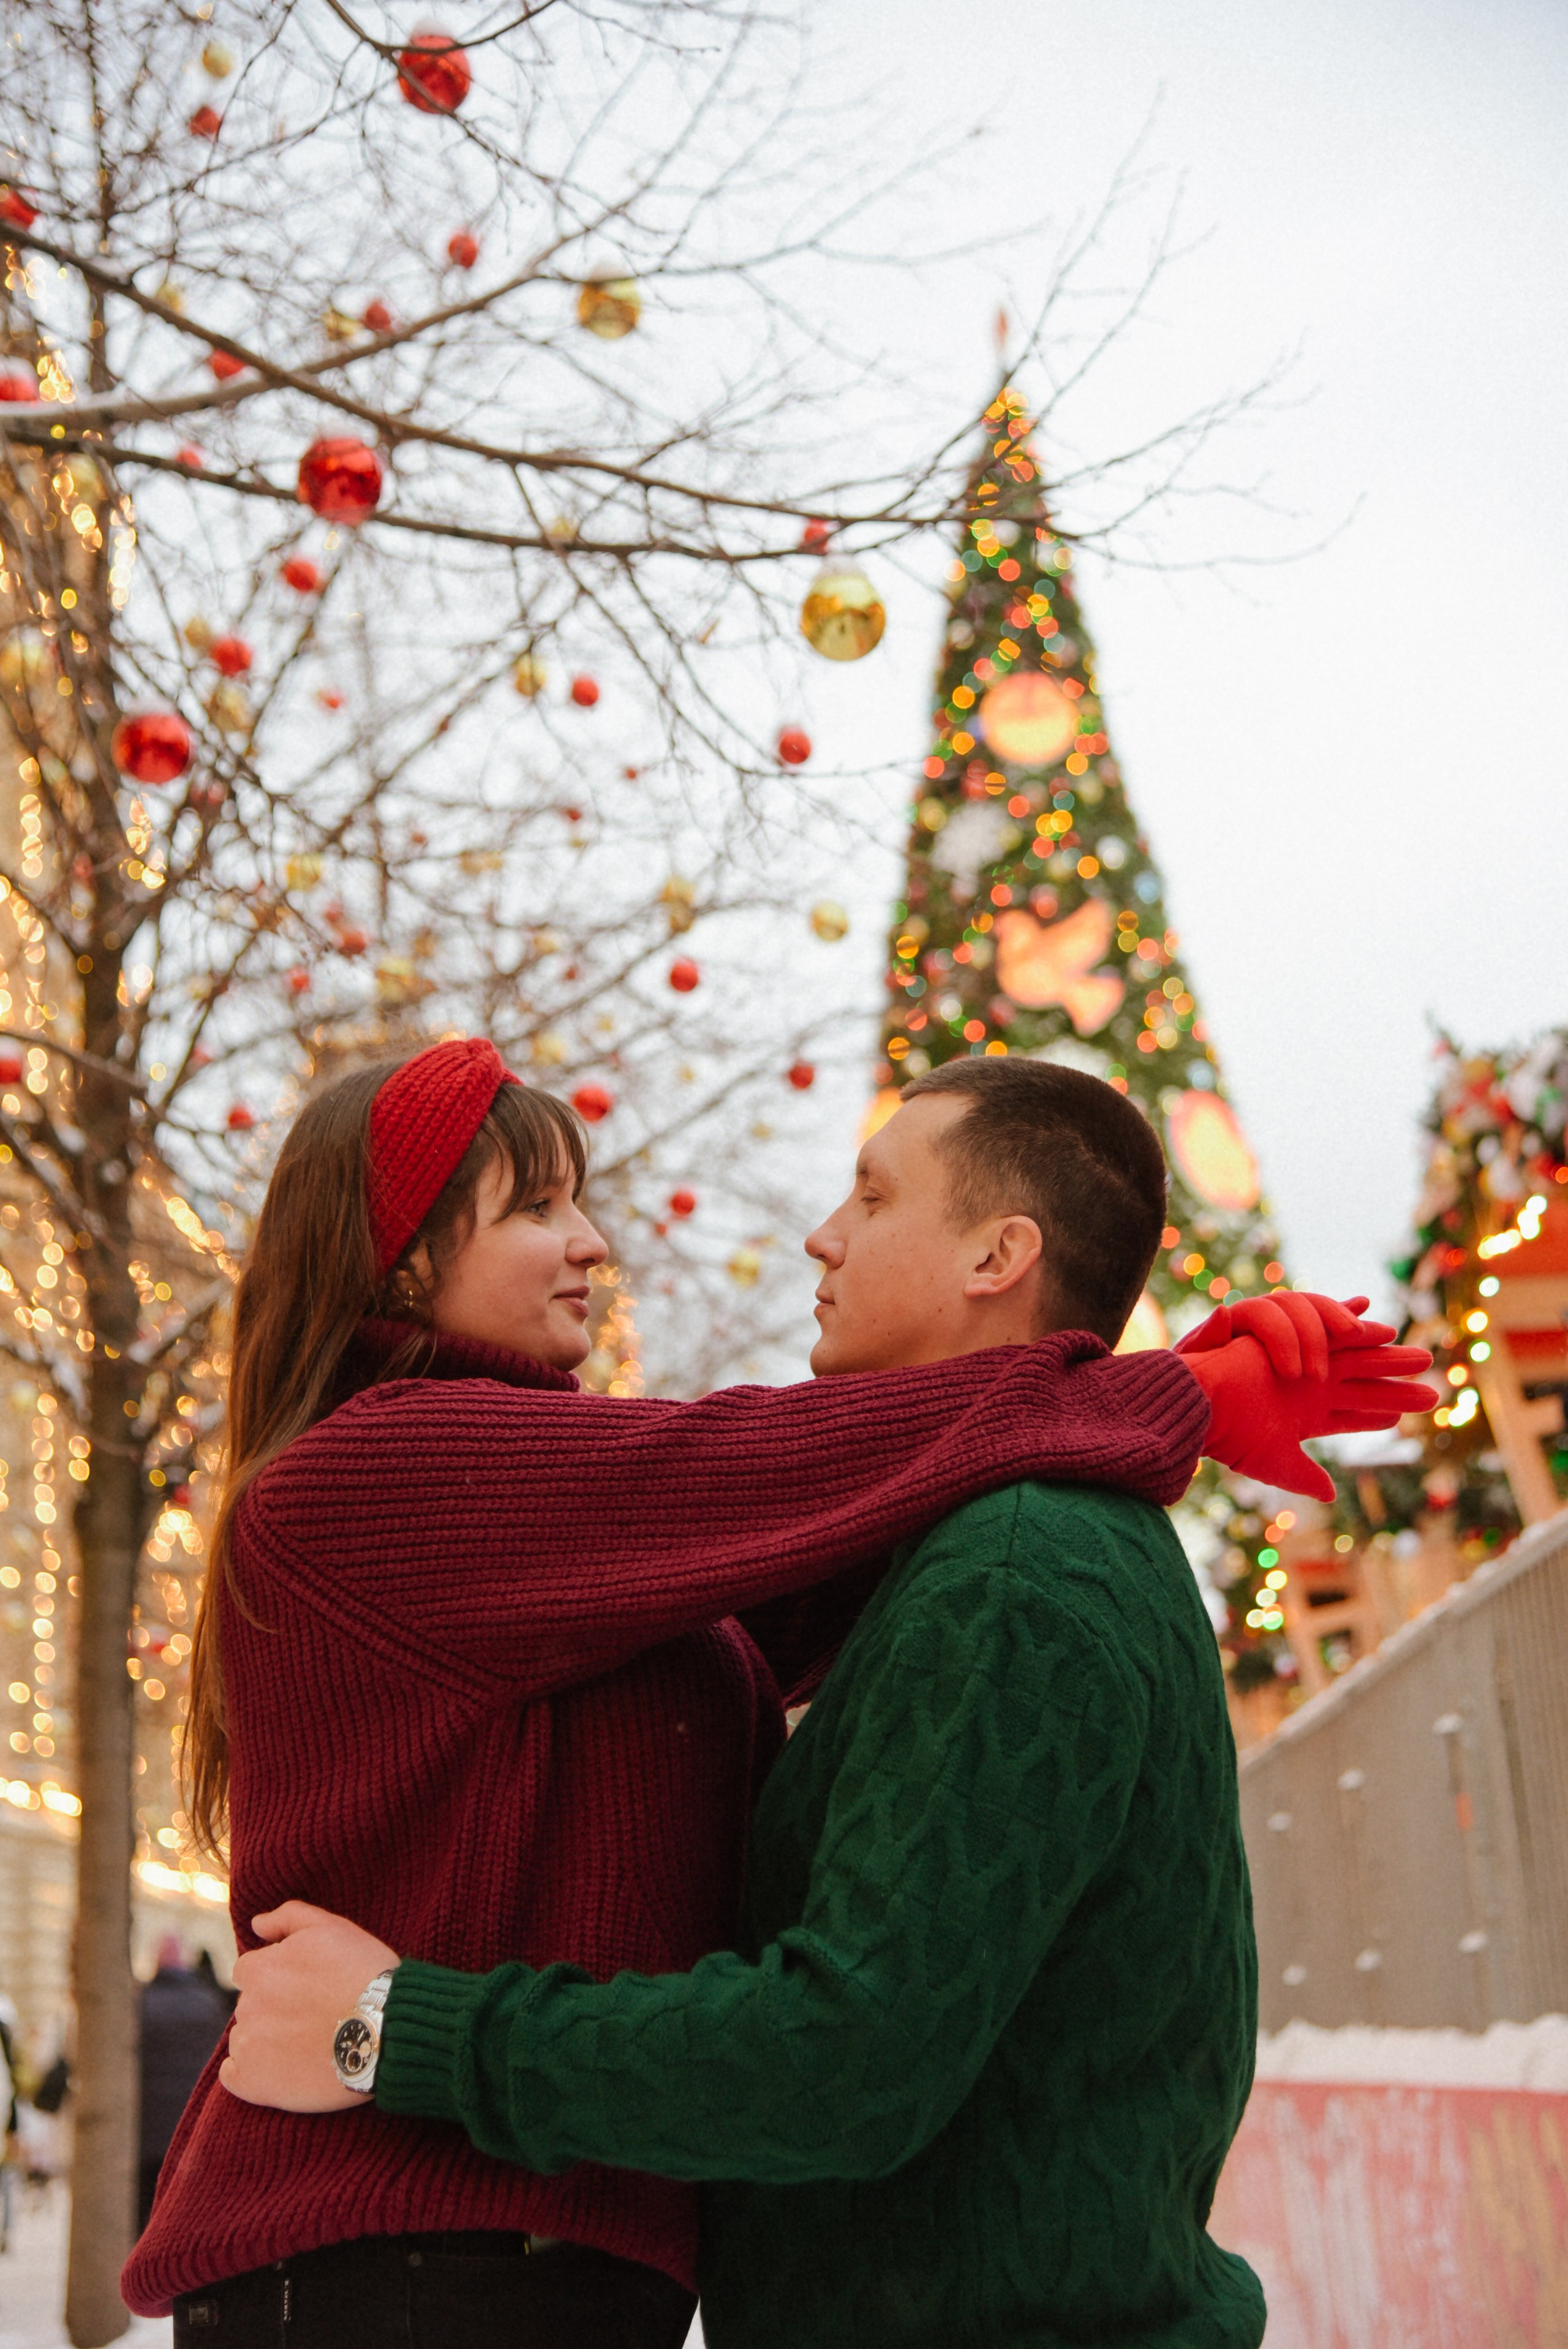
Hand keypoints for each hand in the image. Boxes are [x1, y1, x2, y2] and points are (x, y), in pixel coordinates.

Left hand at [220, 1901, 398, 2114]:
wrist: (386, 2029)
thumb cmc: (363, 1972)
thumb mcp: (331, 1927)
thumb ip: (288, 1917)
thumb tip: (256, 1924)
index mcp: (259, 1970)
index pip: (249, 1971)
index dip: (277, 1976)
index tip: (303, 1988)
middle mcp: (247, 2006)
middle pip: (250, 2004)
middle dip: (273, 2007)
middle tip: (312, 2014)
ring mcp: (249, 2047)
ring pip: (244, 2038)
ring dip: (265, 2039)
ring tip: (306, 2043)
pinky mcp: (253, 2083)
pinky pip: (233, 2077)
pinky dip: (250, 2073)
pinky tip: (280, 2070)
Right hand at [1179, 1294, 1436, 1501]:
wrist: (1206, 1406)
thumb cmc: (1232, 1436)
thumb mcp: (1277, 1463)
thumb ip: (1306, 1476)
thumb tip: (1331, 1494)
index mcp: (1306, 1416)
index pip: (1353, 1415)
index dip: (1381, 1414)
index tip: (1405, 1417)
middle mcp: (1311, 1389)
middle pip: (1365, 1385)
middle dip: (1398, 1385)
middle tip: (1434, 1388)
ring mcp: (1308, 1367)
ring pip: (1359, 1360)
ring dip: (1391, 1358)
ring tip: (1424, 1357)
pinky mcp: (1300, 1346)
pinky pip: (1337, 1336)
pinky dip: (1361, 1333)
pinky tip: (1387, 1332)